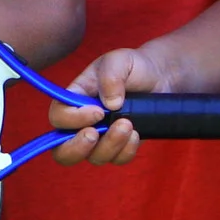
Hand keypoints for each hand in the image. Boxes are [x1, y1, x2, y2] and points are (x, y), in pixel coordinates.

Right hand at [47, 48, 170, 165]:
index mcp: (75, 99)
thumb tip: (110, 105)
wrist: (161, 78)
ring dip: (110, 145)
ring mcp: (101, 138)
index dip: (72, 120)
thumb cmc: (134, 67)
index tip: (98, 111)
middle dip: (76, 148)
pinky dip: (126, 151)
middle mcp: (83, 123)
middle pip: (63, 150)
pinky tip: (136, 134)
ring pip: (94, 157)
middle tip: (94, 134)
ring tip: (128, 124)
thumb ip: (111, 76)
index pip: (58, 117)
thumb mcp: (120, 60)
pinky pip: (117, 160)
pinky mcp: (120, 147)